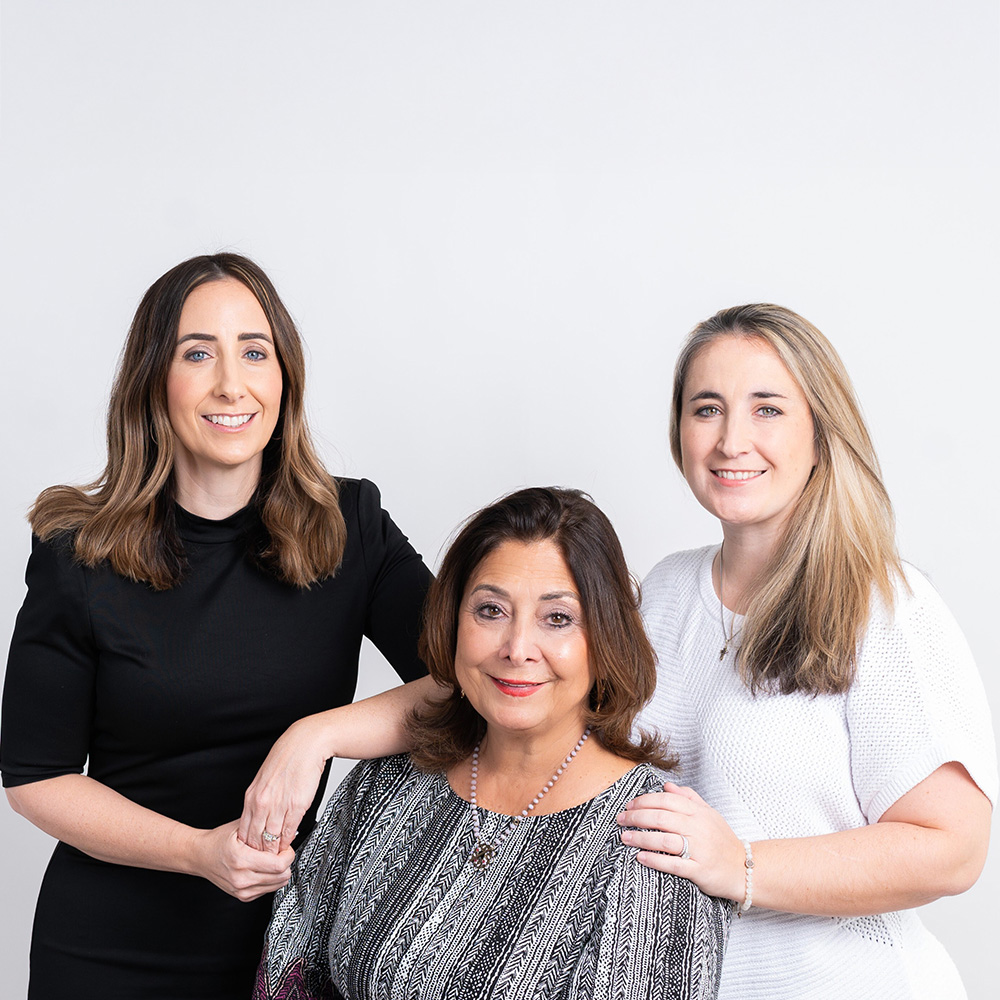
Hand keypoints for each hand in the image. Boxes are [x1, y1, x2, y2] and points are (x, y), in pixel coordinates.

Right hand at [194, 820, 294, 901]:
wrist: (200, 856)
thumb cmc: (219, 840)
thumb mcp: (240, 827)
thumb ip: (262, 828)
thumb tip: (285, 830)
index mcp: (241, 860)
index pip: (278, 865)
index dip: (288, 854)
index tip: (286, 847)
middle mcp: (241, 878)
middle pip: (282, 876)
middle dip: (287, 862)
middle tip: (281, 852)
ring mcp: (242, 890)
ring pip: (277, 885)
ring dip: (280, 872)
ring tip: (272, 859)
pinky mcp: (243, 896)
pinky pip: (268, 890)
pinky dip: (271, 879)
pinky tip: (264, 868)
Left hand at [239, 715, 329, 852]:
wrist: (305, 744)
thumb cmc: (288, 758)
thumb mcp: (265, 779)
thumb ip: (261, 799)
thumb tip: (260, 816)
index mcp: (252, 796)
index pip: (244, 831)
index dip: (248, 846)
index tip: (252, 854)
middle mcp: (262, 803)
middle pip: (255, 838)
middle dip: (258, 853)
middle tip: (263, 862)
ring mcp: (278, 805)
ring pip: (270, 839)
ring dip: (273, 851)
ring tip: (276, 857)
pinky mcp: (296, 805)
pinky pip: (288, 831)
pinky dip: (287, 840)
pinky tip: (288, 843)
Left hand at [617, 781, 745, 900]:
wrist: (746, 868)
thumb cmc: (723, 840)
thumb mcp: (709, 813)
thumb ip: (688, 797)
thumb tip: (666, 784)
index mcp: (698, 812)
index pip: (666, 800)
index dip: (644, 801)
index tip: (629, 805)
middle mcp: (698, 828)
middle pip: (661, 818)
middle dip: (636, 817)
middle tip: (620, 820)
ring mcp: (699, 849)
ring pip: (664, 840)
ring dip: (640, 838)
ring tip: (625, 837)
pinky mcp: (699, 870)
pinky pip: (673, 864)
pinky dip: (655, 860)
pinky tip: (640, 857)